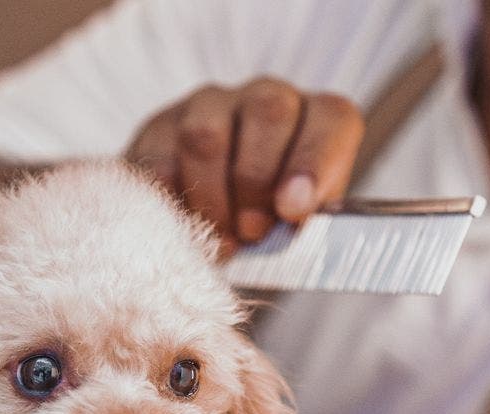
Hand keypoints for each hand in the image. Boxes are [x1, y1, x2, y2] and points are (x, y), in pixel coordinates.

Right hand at [126, 79, 364, 254]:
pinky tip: (184, 228)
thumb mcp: (297, 230)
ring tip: (219, 240)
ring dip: (212, 197)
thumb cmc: (264, 229)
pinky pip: (161, 161)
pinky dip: (173, 203)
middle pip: (268, 111)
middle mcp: (267, 98)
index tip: (292, 210)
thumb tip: (292, 218)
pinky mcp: (159, 129)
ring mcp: (209, 107)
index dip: (312, 163)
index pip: (330, 121)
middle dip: (256, 181)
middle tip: (251, 231)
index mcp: (316, 119)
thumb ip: (303, 223)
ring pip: (206, 135)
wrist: (204, 230)